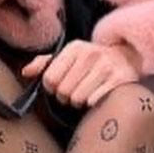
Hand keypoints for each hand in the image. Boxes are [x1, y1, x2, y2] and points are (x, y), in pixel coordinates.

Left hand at [21, 40, 140, 107]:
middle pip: (63, 91)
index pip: (49, 79)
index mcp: (75, 48)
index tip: (60, 86)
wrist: (127, 59)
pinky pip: (95, 102)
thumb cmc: (91, 63)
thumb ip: (45, 64)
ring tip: (87, 95)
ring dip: (80, 102)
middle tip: (75, 92)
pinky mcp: (121, 80)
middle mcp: (91, 54)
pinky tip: (98, 97)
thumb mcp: (69, 58)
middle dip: (66, 97)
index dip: (52, 88)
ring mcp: (107, 66)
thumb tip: (26, 72)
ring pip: (78, 99)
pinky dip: (94, 104)